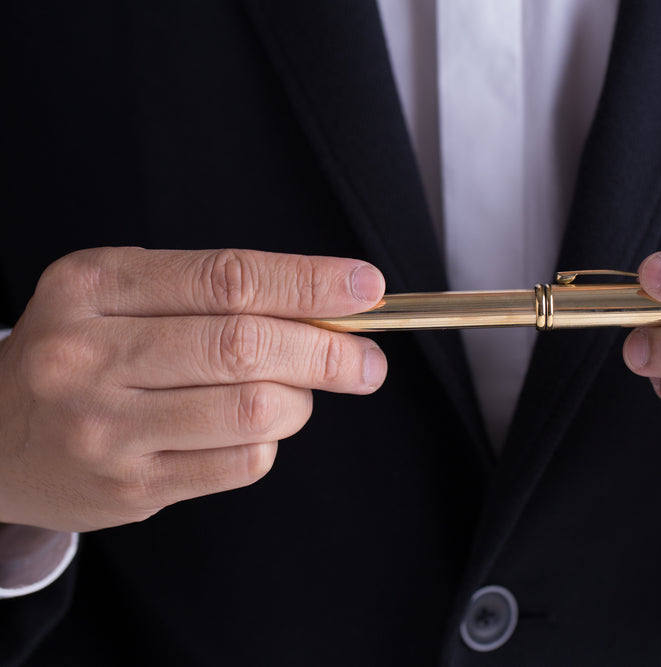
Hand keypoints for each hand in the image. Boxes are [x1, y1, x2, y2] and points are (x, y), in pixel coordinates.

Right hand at [0, 248, 385, 531]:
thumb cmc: (83, 352)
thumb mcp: (121, 296)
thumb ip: (215, 293)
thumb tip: (333, 308)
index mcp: (93, 286)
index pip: (226, 278)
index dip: (308, 284)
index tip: (367, 289)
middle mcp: (89, 355)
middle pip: (244, 347)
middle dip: (328, 353)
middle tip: (368, 362)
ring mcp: (104, 428)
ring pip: (253, 411)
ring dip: (300, 401)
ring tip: (296, 394)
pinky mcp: (128, 487)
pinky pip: (241, 462)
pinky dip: (268, 441)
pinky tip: (250, 431)